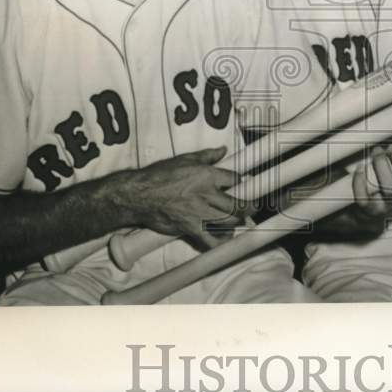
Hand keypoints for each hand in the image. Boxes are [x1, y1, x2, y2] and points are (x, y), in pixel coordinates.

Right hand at [122, 146, 253, 249]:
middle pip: (237, 204)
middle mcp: (206, 194)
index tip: (245, 185)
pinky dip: (221, 241)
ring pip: (228, 221)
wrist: (140, 194)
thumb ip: (207, 156)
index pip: (235, 179)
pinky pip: (210, 239)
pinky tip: (225, 237)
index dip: (242, 182)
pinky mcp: (190, 228)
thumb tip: (222, 150)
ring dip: (237, 222)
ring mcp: (199, 213)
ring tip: (238, 220)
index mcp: (207, 175)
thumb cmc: (160, 175)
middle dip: (248, 207)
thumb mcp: (185, 159)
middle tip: (252, 208)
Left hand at [352, 145, 391, 221]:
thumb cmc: (382, 179)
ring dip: (382, 167)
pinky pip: (366, 198)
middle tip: (391, 147)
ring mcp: (389, 205)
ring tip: (376, 151)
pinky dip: (361, 182)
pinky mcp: (371, 210)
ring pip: (390, 190)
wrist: (365, 208)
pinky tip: (360, 168)